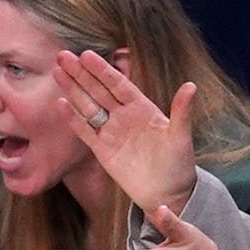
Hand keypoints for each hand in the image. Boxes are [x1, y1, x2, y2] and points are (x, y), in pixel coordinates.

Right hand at [53, 49, 197, 212]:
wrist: (168, 195)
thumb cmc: (179, 165)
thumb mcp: (181, 137)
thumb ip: (181, 111)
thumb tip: (191, 85)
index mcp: (142, 108)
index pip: (118, 84)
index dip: (102, 70)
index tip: (86, 54)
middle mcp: (124, 116)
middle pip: (98, 90)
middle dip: (81, 73)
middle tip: (63, 55)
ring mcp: (112, 132)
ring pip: (88, 106)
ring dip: (73, 89)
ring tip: (57, 71)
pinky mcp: (102, 150)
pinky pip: (85, 131)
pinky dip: (73, 118)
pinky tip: (61, 103)